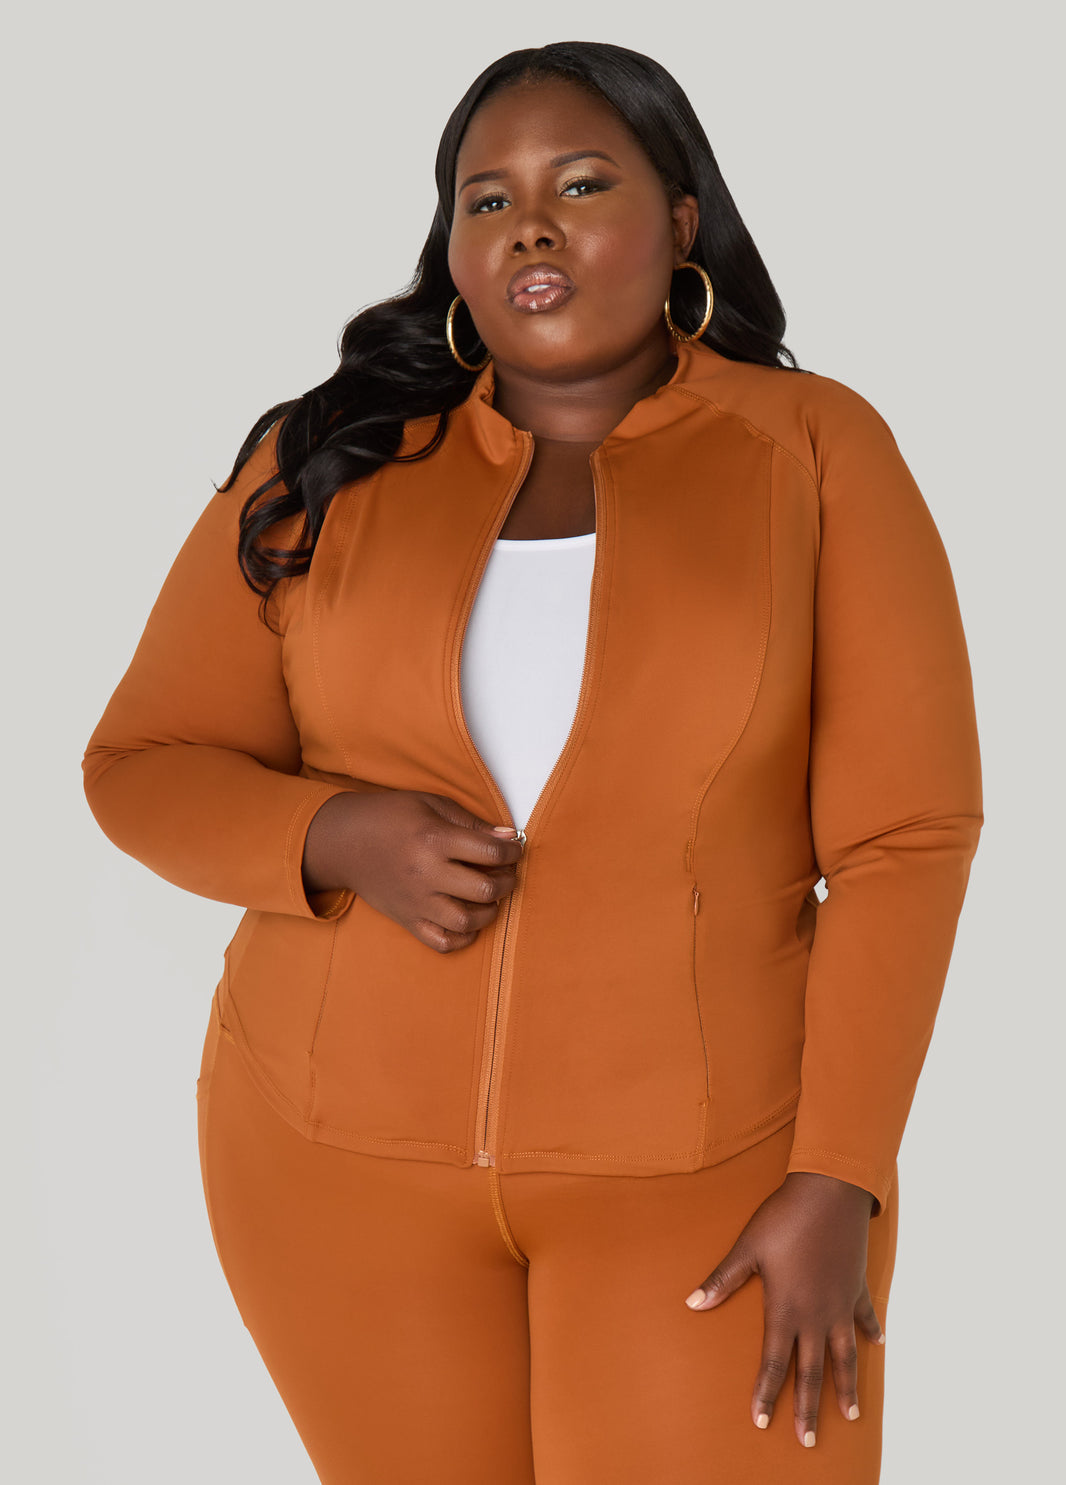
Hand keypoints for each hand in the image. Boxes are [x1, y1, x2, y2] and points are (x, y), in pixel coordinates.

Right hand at [302, 789, 523, 952]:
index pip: (490, 853)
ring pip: (467, 921)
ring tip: (489, 897)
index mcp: (434, 839)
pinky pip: (442, 942)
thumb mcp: (431, 804)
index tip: (515, 849)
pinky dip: (463, 937)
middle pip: (485, 890)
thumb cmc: (389, 817)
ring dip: (490, 911)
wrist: (343, 841)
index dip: (513, 851)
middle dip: (507, 881)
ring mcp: (416, 901)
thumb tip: (508, 838)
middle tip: (506, 872)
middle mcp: (426, 874)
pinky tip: (467, 920)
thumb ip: (472, 823)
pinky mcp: (407, 919)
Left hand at [683, 1171, 884, 1447]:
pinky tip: (877, 1344)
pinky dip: (870, 1331)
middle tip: (808, 1441)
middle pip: (812, 1372)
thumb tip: (692, 1303)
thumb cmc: (783, 1218)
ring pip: (845, 1356)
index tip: (762, 1421)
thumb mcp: (747, 1247)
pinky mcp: (857, 1287)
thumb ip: (723, 1280)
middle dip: (808, 1408)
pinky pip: (865, 1316)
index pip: (775, 1363)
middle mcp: (816, 1315)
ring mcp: (841, 1304)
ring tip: (851, 1415)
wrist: (829, 1192)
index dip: (767, 1394)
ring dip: (847, 1386)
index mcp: (786, 1309)